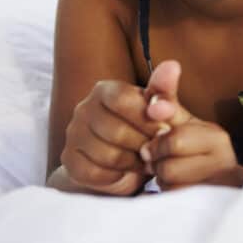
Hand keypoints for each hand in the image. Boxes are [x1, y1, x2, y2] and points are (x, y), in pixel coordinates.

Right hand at [60, 80, 162, 195]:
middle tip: (159, 150)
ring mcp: (73, 135)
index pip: (121, 99)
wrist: (126, 160)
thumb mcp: (161, 108)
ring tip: (147, 161)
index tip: (165, 130)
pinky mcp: (69, 160)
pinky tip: (127, 171)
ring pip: (107, 154)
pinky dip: (117, 176)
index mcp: (105, 90)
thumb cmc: (147, 128)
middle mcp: (83, 109)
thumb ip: (165, 89)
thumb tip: (173, 65)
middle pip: (116, 130)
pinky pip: (94, 173)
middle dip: (144, 144)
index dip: (147, 118)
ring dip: (134, 162)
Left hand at [140, 61, 241, 189]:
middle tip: (161, 158)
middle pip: (169, 152)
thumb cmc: (190, 152)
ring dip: (161, 177)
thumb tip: (169, 64)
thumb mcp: (177, 122)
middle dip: (158, 158)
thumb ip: (166, 95)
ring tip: (171, 172)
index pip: (174, 133)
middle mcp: (222, 153)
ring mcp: (218, 176)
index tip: (153, 131)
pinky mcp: (210, 196)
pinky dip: (168, 193)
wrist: (217, 187)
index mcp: (213, 132)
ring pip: (169, 175)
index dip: (158, 134)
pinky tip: (178, 186)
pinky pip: (173, 194)